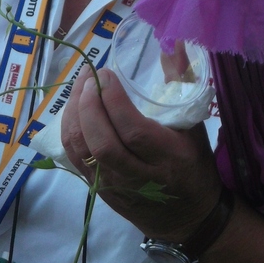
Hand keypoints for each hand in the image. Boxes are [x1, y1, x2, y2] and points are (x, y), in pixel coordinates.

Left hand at [61, 66, 221, 240]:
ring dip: (73, 114)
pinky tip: (73, 109)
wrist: (186, 218)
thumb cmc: (193, 166)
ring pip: (82, 150)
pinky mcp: (96, 189)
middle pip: (101, 141)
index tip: (107, 73)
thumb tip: (175, 44)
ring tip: (79, 87)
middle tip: (90, 76)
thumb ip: (181, 84)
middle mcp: (137, 175)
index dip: (112, 99)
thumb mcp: (195, 126)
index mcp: (167, 158)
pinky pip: (73, 157)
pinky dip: (68, 129)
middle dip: (88, 104)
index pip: (131, 129)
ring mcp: (113, 185)